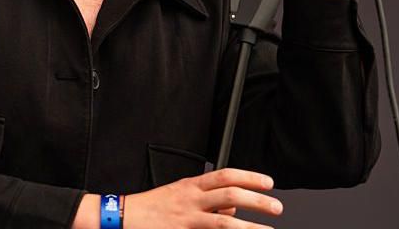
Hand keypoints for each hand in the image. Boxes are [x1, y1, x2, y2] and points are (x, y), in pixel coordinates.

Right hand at [123, 168, 282, 227]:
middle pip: (231, 196)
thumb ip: (206, 200)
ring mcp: (187, 220)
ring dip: (249, 227)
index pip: (227, 175)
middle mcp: (191, 200)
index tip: (269, 183)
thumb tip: (232, 212)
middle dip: (258, 201)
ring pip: (224, 222)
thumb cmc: (151, 207)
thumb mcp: (180, 195)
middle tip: (277, 207)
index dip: (250, 177)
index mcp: (192, 186)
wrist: (122, 217)